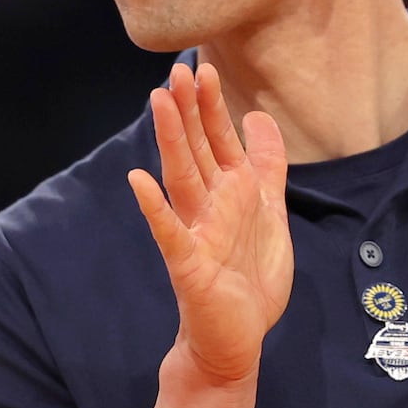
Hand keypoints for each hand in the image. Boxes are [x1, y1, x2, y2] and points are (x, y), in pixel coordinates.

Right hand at [128, 62, 291, 385]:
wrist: (237, 339)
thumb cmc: (249, 277)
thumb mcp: (269, 212)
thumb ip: (267, 167)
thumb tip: (259, 117)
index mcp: (227, 194)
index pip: (215, 142)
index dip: (210, 107)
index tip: (202, 68)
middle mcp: (207, 206)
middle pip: (195, 150)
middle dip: (188, 112)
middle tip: (177, 71)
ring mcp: (195, 233)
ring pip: (181, 179)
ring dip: (170, 141)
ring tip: (159, 104)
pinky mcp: (188, 265)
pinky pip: (169, 233)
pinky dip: (155, 209)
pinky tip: (138, 182)